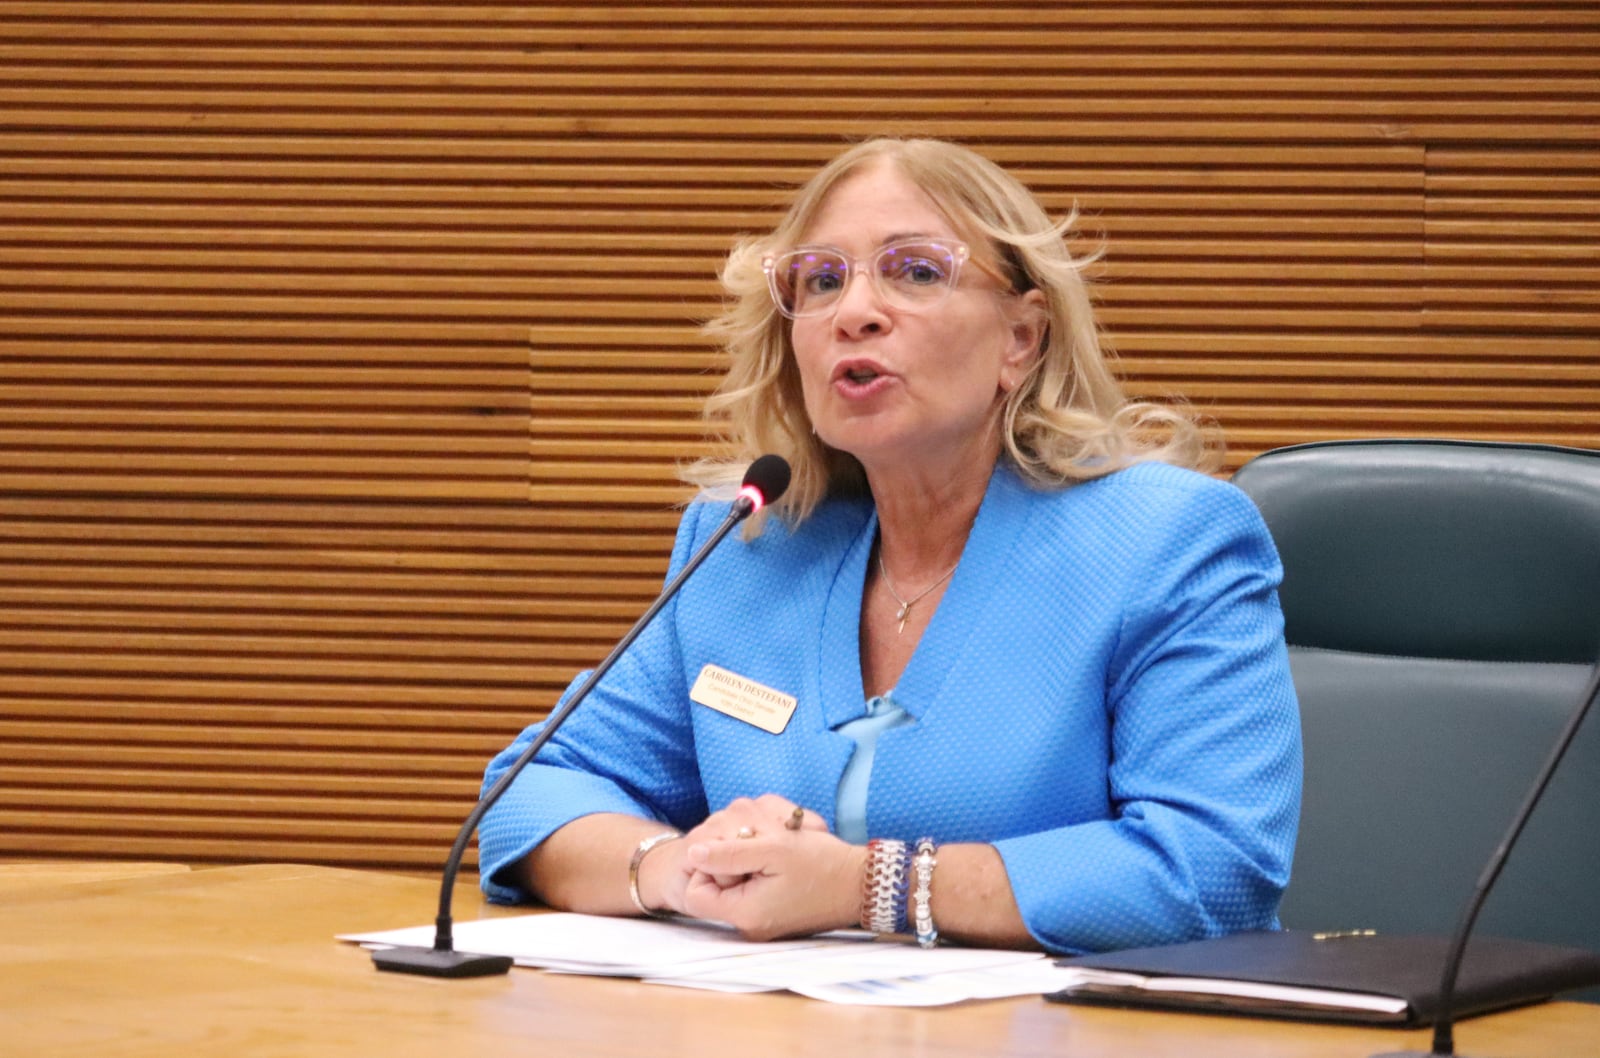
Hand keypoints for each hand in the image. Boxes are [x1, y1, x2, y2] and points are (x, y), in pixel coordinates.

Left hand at [635, 794, 827, 917]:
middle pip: (712, 889)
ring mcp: (760, 921)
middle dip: (727, 861)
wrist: (860, 884)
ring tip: (773, 852)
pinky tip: (779, 861)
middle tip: (758, 845)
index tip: (736, 848)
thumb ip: (728, 853)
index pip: (695, 894)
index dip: (708, 866)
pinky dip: (758, 870)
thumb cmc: (822, 864)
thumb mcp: (773, 849)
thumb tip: (693, 852)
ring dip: (744, 862)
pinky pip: (749, 889)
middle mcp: (749, 925)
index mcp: (746, 913)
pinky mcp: (771, 913)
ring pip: (731, 886)